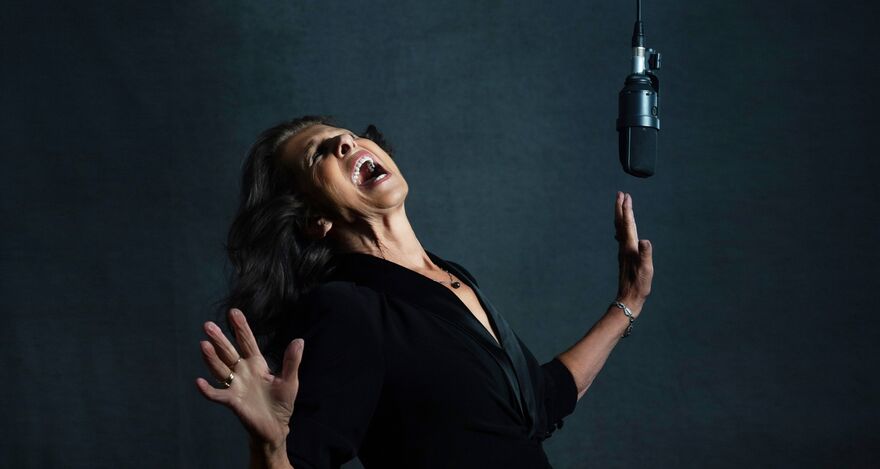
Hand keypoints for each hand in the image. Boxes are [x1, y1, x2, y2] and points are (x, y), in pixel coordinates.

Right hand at [195, 308, 303, 451]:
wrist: (276, 427)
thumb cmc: (282, 403)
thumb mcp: (290, 380)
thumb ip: (292, 361)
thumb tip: (299, 340)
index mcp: (257, 364)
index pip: (247, 342)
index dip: (240, 327)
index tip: (233, 312)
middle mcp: (243, 372)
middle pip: (229, 352)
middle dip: (219, 339)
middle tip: (207, 325)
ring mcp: (236, 386)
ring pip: (220, 369)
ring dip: (211, 358)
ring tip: (203, 345)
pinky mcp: (233, 401)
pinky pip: (217, 394)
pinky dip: (208, 389)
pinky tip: (199, 382)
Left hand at [614, 192, 652, 313]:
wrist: (628, 298)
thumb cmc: (639, 285)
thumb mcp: (646, 270)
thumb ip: (645, 255)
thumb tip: (645, 240)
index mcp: (629, 247)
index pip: (628, 224)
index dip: (627, 209)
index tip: (626, 196)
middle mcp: (624, 247)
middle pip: (620, 223)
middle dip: (620, 208)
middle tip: (620, 194)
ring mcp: (623, 252)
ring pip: (619, 229)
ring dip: (620, 215)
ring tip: (621, 206)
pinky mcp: (624, 256)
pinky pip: (621, 236)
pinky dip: (621, 227)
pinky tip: (621, 229)